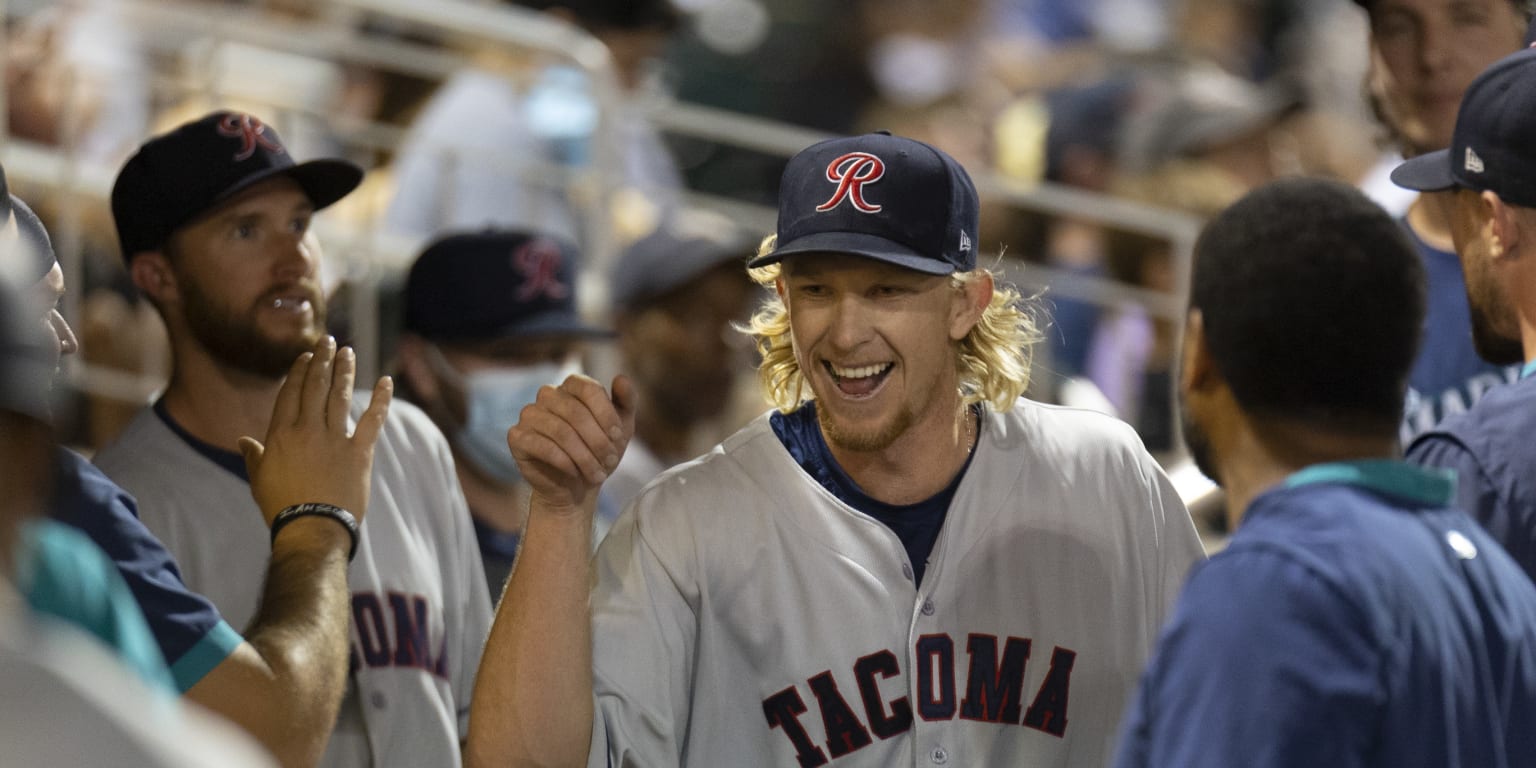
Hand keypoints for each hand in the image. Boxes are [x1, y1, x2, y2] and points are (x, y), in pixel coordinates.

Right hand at [239, 336, 391, 526]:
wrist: (311, 528)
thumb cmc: (282, 507)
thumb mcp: (260, 480)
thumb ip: (255, 456)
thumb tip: (244, 441)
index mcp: (281, 434)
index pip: (291, 393)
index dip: (299, 371)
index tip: (306, 356)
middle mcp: (308, 430)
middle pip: (315, 387)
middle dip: (322, 361)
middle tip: (328, 341)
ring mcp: (335, 439)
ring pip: (340, 396)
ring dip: (345, 371)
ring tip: (348, 352)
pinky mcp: (359, 452)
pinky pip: (372, 420)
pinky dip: (382, 399)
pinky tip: (388, 381)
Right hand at [506, 374, 636, 513]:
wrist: (577, 487)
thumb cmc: (598, 452)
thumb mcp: (622, 428)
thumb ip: (626, 401)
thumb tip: (621, 378)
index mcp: (571, 386)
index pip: (589, 389)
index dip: (606, 414)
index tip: (618, 437)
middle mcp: (547, 395)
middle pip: (575, 412)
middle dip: (598, 441)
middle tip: (610, 461)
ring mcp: (529, 414)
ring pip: (561, 432)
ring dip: (584, 457)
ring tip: (598, 474)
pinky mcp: (517, 437)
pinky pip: (542, 447)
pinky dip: (565, 462)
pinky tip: (576, 473)